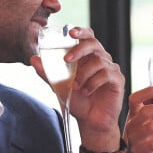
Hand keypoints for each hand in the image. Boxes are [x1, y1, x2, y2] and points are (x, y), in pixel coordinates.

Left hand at [31, 26, 122, 151]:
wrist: (90, 121)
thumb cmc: (77, 100)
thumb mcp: (59, 86)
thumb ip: (48, 73)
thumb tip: (33, 59)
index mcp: (87, 56)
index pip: (87, 36)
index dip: (81, 32)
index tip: (71, 32)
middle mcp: (101, 59)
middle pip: (93, 44)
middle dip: (79, 49)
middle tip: (67, 60)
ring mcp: (111, 68)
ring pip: (98, 61)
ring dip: (84, 74)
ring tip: (77, 86)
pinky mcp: (118, 79)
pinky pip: (106, 74)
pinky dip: (93, 83)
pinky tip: (87, 91)